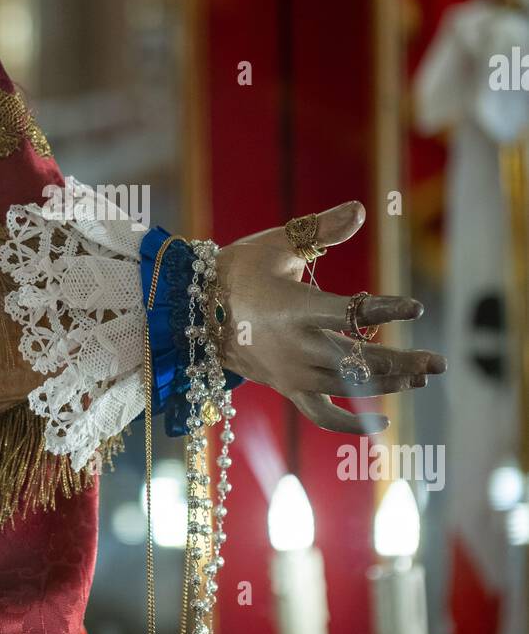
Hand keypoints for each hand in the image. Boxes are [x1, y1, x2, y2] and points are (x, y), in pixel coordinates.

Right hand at [217, 201, 445, 434]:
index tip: (416, 308)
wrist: (196, 309)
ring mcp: (291, 373)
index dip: (387, 310)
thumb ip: (320, 229)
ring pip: (350, 387)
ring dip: (389, 384)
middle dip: (404, 362)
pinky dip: (352, 423)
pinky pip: (323, 415)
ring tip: (420, 377)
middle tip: (438, 362)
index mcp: (294, 308)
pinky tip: (383, 421)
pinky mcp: (287, 388)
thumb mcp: (277, 243)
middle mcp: (295, 347)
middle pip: (360, 360)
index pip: (351, 312)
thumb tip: (361, 210)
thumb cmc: (241, 269)